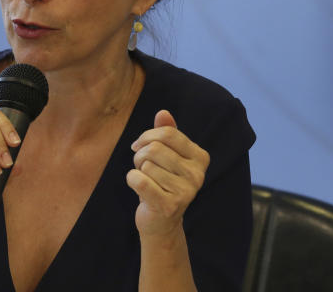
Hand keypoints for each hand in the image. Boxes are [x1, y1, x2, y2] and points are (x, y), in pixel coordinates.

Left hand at [127, 110, 209, 236]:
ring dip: (137, 169)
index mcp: (200, 157)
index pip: (169, 134)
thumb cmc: (162, 182)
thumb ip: (167, 133)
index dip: (147, 136)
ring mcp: (186, 191)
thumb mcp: (167, 155)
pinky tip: (138, 187)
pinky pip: (139, 180)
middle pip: (155, 148)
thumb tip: (163, 113)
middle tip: (141, 165)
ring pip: (146, 165)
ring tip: (144, 179)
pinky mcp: (169, 205)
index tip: (139, 145)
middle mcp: (197, 174)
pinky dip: (132, 180)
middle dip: (140, 154)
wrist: (161, 221)